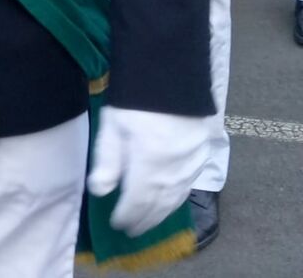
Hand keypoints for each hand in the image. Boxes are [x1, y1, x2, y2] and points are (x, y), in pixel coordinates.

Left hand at [86, 107, 210, 235]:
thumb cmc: (136, 98)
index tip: (117, 224)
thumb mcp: (113, 124)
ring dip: (161, 213)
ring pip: (176, 199)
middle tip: (132, 230)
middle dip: (143, 220)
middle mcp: (172, 172)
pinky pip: (189, 185)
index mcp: (149, 166)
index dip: (126, 216)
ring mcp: (191, 164)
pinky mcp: (202, 154)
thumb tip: (99, 191)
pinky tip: (172, 200)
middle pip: (158, 205)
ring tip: (150, 221)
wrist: (173, 72)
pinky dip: (178, 198)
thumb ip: (107, 160)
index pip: (137, 203)